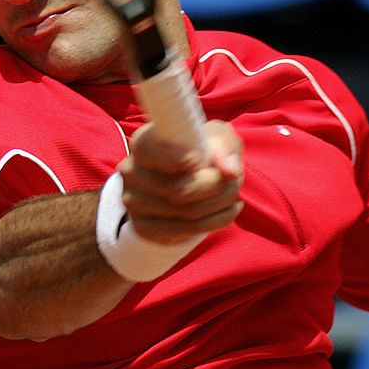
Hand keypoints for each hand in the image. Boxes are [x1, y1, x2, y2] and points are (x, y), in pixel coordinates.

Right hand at [118, 120, 243, 243]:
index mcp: (143, 141)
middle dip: (218, 187)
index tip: (199, 161)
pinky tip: (227, 209)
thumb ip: (224, 147)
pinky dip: (218, 220)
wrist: (187, 179)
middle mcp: (132, 171)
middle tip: (235, 180)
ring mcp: (134, 202)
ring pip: (189, 212)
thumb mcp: (216, 137)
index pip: (150, 151)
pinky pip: (188, 231)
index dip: (177, 158)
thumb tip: (230, 172)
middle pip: (180, 190)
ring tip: (233, 192)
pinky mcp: (144, 227)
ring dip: (222, 203)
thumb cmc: (203, 150)